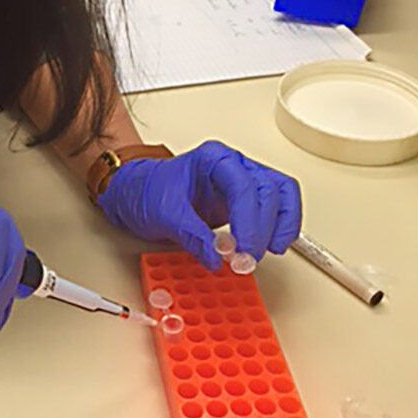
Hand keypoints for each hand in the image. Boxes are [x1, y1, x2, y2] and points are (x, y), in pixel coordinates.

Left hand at [97, 140, 301, 270]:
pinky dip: (281, 227)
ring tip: (266, 252)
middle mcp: (233, 166)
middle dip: (264, 228)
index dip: (249, 221)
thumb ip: (191, 235)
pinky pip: (276, 209)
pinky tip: (274, 245)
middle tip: (248, 258)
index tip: (243, 249)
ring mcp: (242, 183)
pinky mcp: (244, 202)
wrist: (135, 192)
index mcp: (214, 159)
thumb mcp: (163, 213)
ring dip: (280, 227)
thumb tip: (216, 257)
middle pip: (269, 190)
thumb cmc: (147, 190)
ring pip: (281, 196)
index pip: (245, 186)